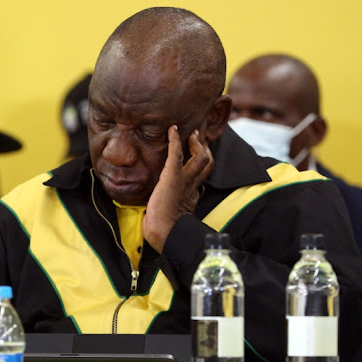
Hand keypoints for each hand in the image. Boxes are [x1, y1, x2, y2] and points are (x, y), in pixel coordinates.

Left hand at [143, 125, 212, 252]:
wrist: (164, 232)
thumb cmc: (163, 231)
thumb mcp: (170, 217)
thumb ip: (168, 212)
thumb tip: (154, 213)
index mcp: (191, 195)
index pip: (201, 175)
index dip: (202, 164)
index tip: (198, 156)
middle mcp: (192, 186)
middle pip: (207, 163)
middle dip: (204, 149)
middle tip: (197, 137)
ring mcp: (185, 180)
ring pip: (201, 157)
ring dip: (196, 143)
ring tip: (190, 134)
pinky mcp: (173, 175)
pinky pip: (177, 153)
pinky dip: (175, 140)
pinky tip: (172, 130)